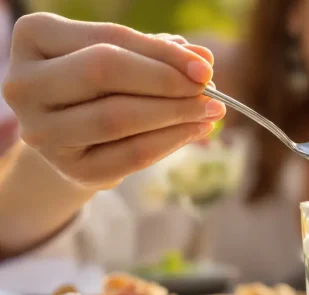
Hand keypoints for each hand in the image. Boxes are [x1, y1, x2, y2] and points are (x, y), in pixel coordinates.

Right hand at [1, 13, 225, 188]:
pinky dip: (170, 141)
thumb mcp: (125, 59)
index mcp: (34, 37)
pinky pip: (130, 155)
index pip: (108, 39)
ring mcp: (42, 131)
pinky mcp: (70, 169)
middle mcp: (25, 83)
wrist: (76, 138)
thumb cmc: (101, 86)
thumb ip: (158, 53)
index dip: (162, 54)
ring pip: (117, 117)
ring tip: (211, 111)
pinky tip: (195, 130)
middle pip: (104, 73)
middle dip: (166, 82)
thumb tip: (202, 58)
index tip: (204, 67)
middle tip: (208, 91)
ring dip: (174, 114)